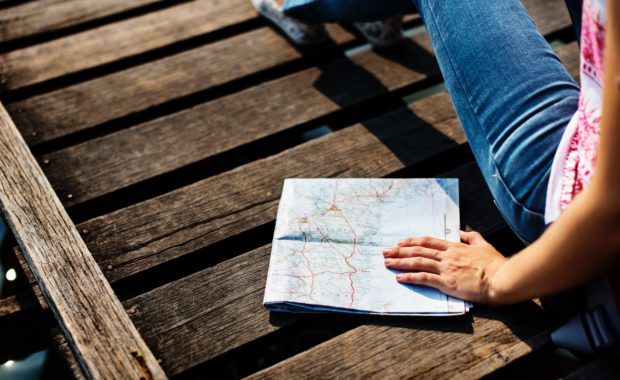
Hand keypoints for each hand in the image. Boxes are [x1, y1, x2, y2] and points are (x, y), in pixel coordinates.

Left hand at [383, 230, 506, 304]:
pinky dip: (410, 277)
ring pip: (417, 262)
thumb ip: (473, 237)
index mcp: (455, 247)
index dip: (412, 241)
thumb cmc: (495, 265)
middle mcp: (447, 256)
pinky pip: (424, 278)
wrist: (501, 279)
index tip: (400, 242)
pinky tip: (399, 277)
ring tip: (387, 262)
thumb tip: (463, 232)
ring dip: (400, 262)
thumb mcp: (484, 245)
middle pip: (418, 251)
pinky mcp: (446, 282)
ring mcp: (445, 269)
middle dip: (399, 250)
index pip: (428, 242)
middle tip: (385, 251)